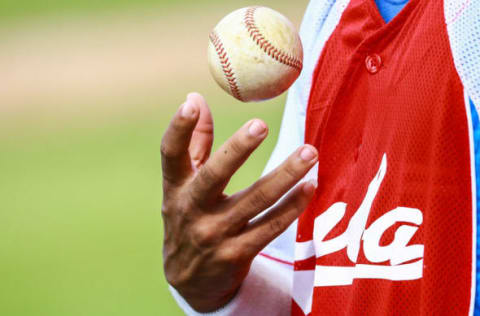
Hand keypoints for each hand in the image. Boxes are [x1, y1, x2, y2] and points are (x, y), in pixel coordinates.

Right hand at [161, 93, 317, 311]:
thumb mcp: (182, 185)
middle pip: (214, 176)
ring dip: (284, 176)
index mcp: (177, 188)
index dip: (178, 130)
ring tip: (310, 153)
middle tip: (261, 125)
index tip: (190, 104)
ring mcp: (215, 235)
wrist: (190, 280)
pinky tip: (310, 187)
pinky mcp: (237, 255)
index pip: (171, 155)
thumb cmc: (189, 217)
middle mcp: (192, 210)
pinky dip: (292, 207)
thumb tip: (195, 98)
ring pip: (254, 201)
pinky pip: (270, 228)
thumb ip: (193, 143)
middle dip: (237, 151)